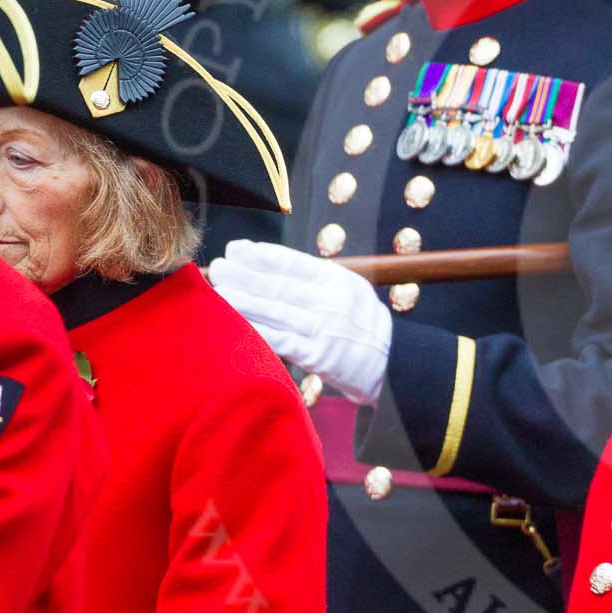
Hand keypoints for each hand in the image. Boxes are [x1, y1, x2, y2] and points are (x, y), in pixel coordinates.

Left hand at [209, 240, 391, 403]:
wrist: (392, 364)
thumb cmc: (362, 326)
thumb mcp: (350, 293)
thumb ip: (317, 281)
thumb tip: (271, 265)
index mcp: (339, 280)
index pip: (293, 263)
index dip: (261, 255)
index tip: (237, 249)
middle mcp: (331, 301)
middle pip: (279, 285)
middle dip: (245, 274)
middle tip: (219, 266)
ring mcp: (325, 329)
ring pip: (276, 311)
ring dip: (244, 300)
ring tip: (220, 290)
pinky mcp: (319, 357)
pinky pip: (281, 341)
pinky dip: (257, 330)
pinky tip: (237, 322)